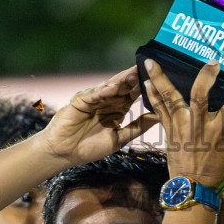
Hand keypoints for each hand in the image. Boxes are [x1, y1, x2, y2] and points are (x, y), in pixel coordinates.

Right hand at [42, 69, 158, 164]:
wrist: (64, 154)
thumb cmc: (90, 147)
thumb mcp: (119, 138)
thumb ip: (138, 127)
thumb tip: (159, 117)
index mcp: (117, 109)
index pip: (134, 95)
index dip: (145, 88)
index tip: (159, 80)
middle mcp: (107, 101)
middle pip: (124, 87)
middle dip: (135, 79)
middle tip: (148, 69)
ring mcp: (93, 100)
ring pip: (109, 87)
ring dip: (121, 81)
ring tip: (134, 74)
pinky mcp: (80, 101)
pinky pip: (92, 95)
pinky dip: (102, 91)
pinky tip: (112, 88)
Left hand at [142, 59, 223, 184]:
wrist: (192, 187)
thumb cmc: (218, 170)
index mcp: (219, 130)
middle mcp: (199, 125)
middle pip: (199, 96)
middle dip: (205, 77)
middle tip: (212, 62)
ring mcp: (181, 126)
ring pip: (171, 98)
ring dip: (161, 79)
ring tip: (151, 61)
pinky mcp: (169, 130)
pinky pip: (159, 109)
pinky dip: (152, 95)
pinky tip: (146, 81)